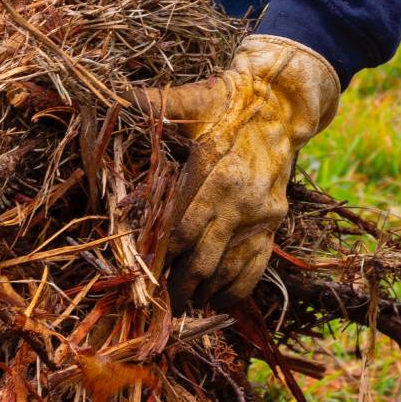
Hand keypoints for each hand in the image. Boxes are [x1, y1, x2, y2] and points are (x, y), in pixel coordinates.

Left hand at [143, 35, 340, 307]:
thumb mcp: (193, 102)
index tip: (143, 276)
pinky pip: (256, 267)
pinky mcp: (274, 223)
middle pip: (204, 261)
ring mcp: (261, 217)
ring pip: (230, 271)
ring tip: (183, 306)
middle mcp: (240, 203)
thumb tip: (118, 95)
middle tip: (158, 304)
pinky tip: (217, 301)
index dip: (162, 258)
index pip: (183, 231)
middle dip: (179, 287)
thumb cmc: (228, 103)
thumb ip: (156, 105)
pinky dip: (236, 289)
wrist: (282, 104)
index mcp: (217, 176)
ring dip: (205, 293)